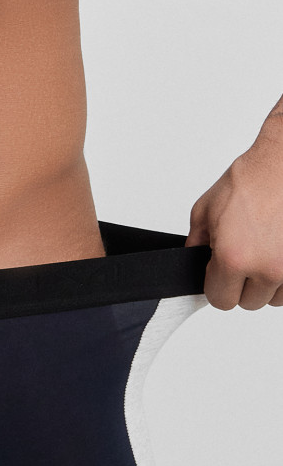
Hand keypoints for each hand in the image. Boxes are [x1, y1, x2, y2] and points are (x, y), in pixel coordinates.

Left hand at [185, 130, 282, 309]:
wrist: (282, 163)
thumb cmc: (251, 180)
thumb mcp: (204, 212)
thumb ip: (195, 246)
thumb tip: (192, 266)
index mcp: (234, 259)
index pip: (220, 301)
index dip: (218, 285)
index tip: (221, 271)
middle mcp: (267, 268)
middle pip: (248, 302)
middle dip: (243, 284)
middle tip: (245, 255)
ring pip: (274, 298)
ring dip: (268, 282)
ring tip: (264, 251)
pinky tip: (278, 253)